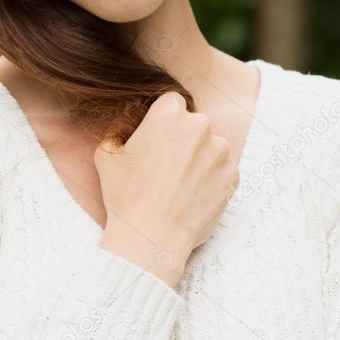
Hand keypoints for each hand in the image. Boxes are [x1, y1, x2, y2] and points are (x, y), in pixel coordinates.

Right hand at [94, 91, 238, 286]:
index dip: (163, 119)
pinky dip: (211, 178)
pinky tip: (192, 194)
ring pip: (211, 145)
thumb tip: (126, 127)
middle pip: (193, 123)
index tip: (158, 136)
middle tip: (166, 164)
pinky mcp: (233, 176)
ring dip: (200, 157)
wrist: (151, 238)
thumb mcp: (106, 155)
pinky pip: (223, 169)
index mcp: (168, 114)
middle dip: (182, 138)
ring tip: (180, 183)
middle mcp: (200, 126)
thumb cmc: (125, 195)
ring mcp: (220, 151)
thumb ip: (118, 131)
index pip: (172, 102)